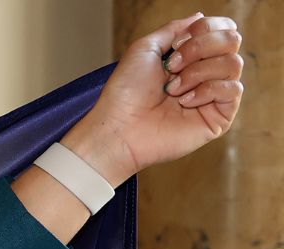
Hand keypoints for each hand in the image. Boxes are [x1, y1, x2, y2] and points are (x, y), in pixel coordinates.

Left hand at [63, 14, 242, 185]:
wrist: (119, 127)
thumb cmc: (126, 91)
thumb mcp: (146, 48)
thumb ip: (175, 29)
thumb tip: (201, 16)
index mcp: (193, 56)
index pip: (223, 28)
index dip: (205, 29)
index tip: (176, 44)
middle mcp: (207, 73)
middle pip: (232, 40)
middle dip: (199, 48)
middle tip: (172, 66)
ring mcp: (215, 95)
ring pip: (233, 63)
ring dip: (197, 72)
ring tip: (172, 89)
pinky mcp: (220, 116)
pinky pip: (234, 89)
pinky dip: (206, 91)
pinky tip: (184, 102)